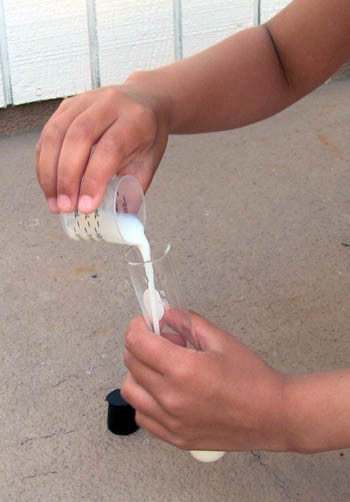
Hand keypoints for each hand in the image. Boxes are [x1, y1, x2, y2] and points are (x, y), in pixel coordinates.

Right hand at [35, 78, 168, 212]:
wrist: (145, 101)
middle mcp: (108, 104)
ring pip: (56, 134)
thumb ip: (133, 188)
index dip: (94, 179)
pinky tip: (49, 185)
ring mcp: (84, 101)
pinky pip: (48, 135)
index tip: (86, 207)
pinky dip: (44, 163)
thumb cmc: (147, 136)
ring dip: (50, 173)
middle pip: (78, 138)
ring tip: (54, 202)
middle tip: (66, 207)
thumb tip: (115, 220)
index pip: (109, 148)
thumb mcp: (150, 162)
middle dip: (67, 178)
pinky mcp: (67, 106)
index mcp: (135, 119)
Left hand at [122, 313, 288, 452]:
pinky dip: (146, 400)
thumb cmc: (252, 377)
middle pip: (131, 363)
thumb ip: (187, 323)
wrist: (273, 415)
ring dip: (138, 373)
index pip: (136, 342)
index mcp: (183, 369)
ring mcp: (171, 422)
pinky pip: (142, 416)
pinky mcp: (175, 438)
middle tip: (163, 342)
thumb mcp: (221, 340)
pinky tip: (165, 392)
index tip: (146, 323)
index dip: (137, 327)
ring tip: (162, 368)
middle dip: (141, 345)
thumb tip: (164, 314)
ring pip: (130, 391)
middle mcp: (171, 397)